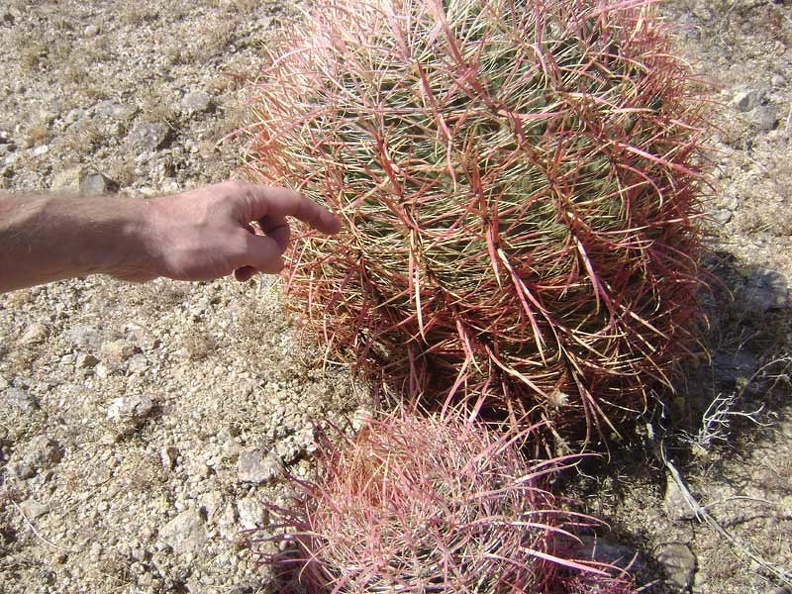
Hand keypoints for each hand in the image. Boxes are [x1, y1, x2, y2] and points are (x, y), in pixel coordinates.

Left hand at [115, 180, 341, 282]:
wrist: (132, 241)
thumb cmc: (186, 241)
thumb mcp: (239, 250)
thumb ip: (268, 255)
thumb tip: (276, 262)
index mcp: (247, 196)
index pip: (294, 203)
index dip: (318, 216)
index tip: (336, 231)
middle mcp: (234, 201)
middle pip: (274, 225)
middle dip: (276, 250)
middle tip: (259, 269)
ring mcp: (217, 216)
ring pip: (253, 239)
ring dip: (254, 260)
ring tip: (238, 276)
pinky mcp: (201, 232)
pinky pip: (234, 246)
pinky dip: (237, 261)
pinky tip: (223, 274)